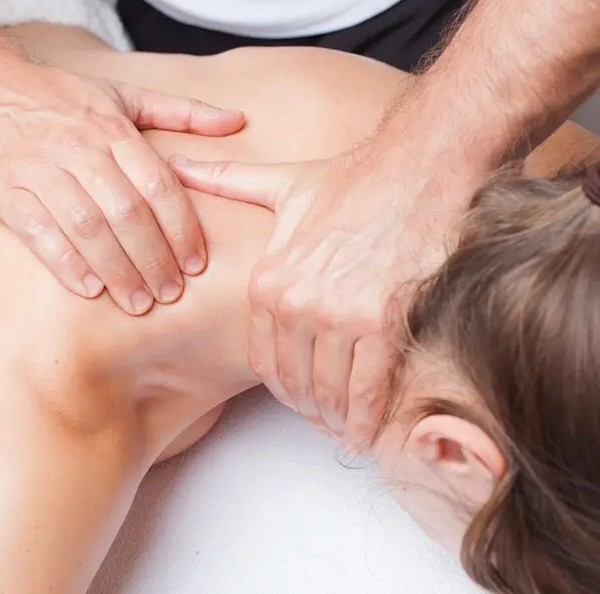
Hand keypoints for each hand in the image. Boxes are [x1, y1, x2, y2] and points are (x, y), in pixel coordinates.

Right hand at [0, 59, 244, 314]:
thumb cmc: (64, 99)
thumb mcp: (126, 95)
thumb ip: (183, 111)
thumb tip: (236, 121)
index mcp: (114, 131)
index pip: (159, 187)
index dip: (182, 229)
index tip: (197, 264)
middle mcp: (81, 150)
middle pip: (127, 213)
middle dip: (154, 259)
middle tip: (171, 293)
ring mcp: (41, 171)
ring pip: (88, 227)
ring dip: (117, 269)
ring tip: (138, 302)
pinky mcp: (8, 192)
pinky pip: (40, 232)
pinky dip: (66, 263)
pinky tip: (90, 288)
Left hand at [170, 151, 453, 450]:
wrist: (418, 168)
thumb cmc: (354, 179)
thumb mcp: (281, 183)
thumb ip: (227, 182)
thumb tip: (181, 166)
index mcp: (270, 281)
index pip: (264, 360)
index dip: (282, 388)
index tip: (297, 398)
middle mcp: (299, 304)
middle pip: (297, 383)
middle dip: (309, 410)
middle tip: (324, 420)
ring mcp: (341, 317)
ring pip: (331, 392)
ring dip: (337, 420)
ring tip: (345, 428)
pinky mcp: (384, 325)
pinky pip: (369, 391)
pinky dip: (367, 421)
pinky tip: (367, 433)